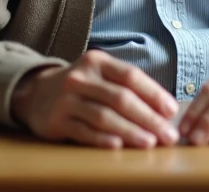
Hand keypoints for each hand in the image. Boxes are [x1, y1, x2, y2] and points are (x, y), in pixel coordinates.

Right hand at [10, 50, 178, 148]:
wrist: (35, 93)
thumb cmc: (82, 87)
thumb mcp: (101, 76)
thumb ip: (128, 88)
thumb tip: (165, 110)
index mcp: (98, 62)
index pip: (131, 76)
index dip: (154, 94)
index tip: (172, 111)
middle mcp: (82, 77)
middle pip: (120, 98)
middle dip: (148, 118)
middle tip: (168, 135)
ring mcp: (67, 98)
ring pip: (103, 116)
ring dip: (130, 131)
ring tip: (149, 143)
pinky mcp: (56, 119)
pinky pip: (83, 131)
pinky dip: (102, 139)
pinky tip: (118, 145)